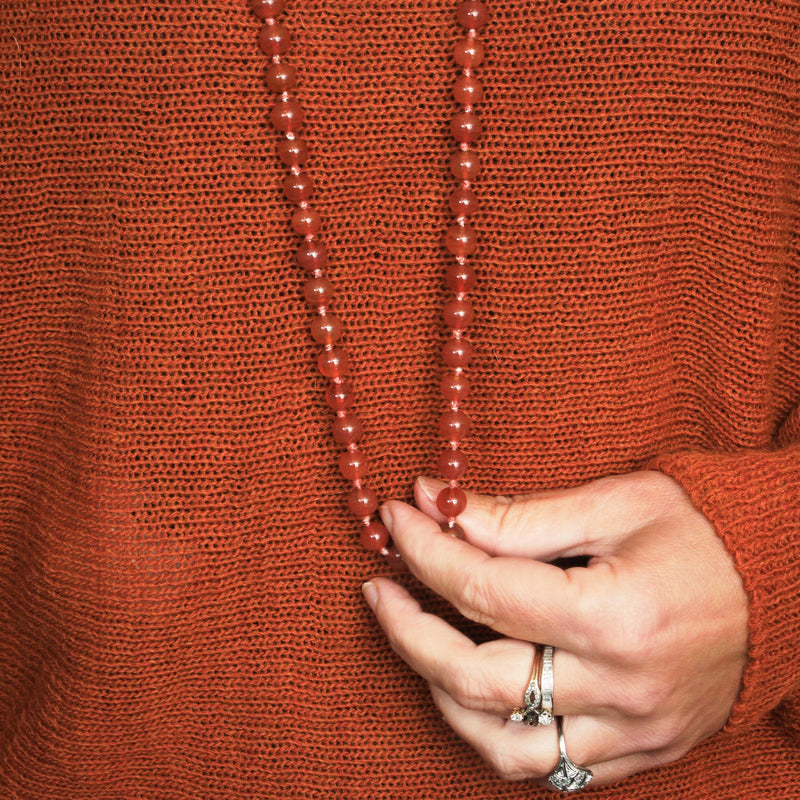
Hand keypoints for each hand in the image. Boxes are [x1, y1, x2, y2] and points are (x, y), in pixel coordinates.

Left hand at [362, 471, 748, 784]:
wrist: (785, 580)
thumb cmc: (704, 530)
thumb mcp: (615, 502)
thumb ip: (520, 516)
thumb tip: (436, 505)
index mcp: (616, 616)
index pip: (484, 589)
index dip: (425, 550)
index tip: (395, 517)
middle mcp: (620, 689)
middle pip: (476, 679)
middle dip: (408, 630)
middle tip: (380, 587)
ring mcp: (631, 733)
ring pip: (502, 745)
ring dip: (441, 694)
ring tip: (417, 640)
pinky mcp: (639, 752)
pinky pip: (548, 768)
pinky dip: (495, 733)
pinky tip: (474, 689)